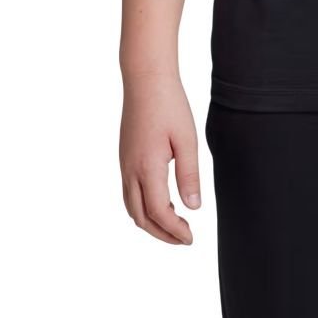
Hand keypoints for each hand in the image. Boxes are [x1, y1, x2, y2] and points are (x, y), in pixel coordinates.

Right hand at [119, 70, 201, 245]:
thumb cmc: (170, 105)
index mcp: (147, 167)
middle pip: (140, 217)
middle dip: (161, 234)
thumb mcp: (187, 140)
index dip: (174, 230)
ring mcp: (124, 164)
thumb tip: (193, 207)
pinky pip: (128, 193)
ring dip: (150, 223)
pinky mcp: (124, 157)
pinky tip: (162, 202)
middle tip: (184, 239)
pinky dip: (143, 207)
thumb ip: (189, 175)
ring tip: (174, 225)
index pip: (158, 212)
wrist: (145, 79)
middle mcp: (130, 170)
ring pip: (131, 207)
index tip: (191, 237)